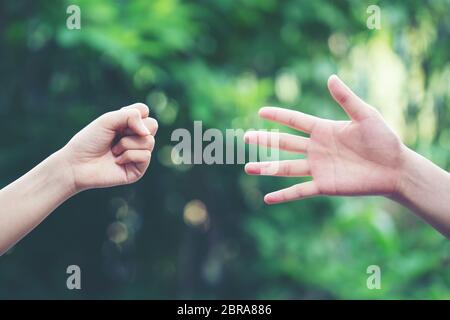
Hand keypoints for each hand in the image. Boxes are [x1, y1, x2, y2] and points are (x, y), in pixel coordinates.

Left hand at [61, 103, 157, 191]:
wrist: (77, 164)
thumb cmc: (90, 141)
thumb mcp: (108, 120)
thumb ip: (131, 116)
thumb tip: (147, 133)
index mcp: (129, 124)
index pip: (144, 111)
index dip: (131, 114)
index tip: (115, 122)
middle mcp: (136, 138)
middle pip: (153, 125)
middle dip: (132, 129)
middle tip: (116, 136)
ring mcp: (139, 154)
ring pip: (149, 141)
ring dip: (127, 144)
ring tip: (113, 150)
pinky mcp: (138, 169)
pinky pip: (145, 156)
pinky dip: (128, 156)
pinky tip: (116, 161)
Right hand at [244, 75, 405, 203]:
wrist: (394, 168)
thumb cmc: (384, 139)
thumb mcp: (366, 115)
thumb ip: (346, 99)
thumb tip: (330, 78)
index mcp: (323, 130)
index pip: (295, 121)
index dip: (278, 116)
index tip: (261, 112)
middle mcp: (316, 148)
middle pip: (284, 143)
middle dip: (264, 140)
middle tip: (245, 137)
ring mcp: (318, 168)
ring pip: (286, 167)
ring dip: (267, 168)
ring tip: (248, 167)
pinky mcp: (324, 185)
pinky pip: (299, 190)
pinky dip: (284, 195)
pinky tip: (268, 199)